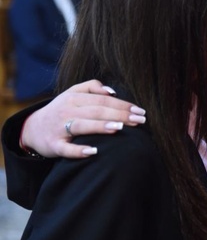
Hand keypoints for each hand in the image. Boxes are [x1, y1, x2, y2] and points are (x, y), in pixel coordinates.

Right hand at [20, 80, 145, 158]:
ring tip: (119, 128)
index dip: (123, 105)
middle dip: (120, 115)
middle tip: (140, 120)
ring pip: (82, 126)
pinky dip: (79, 151)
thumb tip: (112, 91)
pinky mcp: (53, 145)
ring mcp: (59, 129)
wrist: (31, 129)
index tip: (141, 111)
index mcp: (74, 98)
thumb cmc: (61, 110)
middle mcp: (67, 111)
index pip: (103, 100)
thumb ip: (92, 87)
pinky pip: (66, 149)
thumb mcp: (72, 93)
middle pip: (96, 111)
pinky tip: (94, 152)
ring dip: (101, 126)